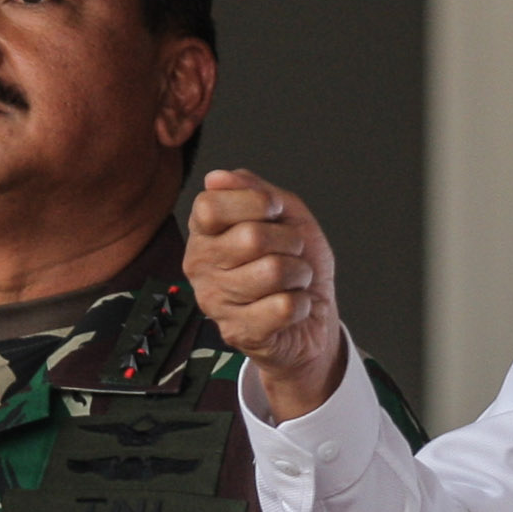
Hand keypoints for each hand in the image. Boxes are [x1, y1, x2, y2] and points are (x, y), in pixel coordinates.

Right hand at [187, 169, 346, 421]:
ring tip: (293, 281)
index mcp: (204, 233)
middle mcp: (200, 267)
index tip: (274, 212)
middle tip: (292, 252)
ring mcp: (215, 303)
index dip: (255, 203)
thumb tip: (216, 178)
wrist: (312, 316)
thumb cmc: (293, 263)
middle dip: (289, 241)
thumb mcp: (283, 215)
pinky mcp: (238, 333)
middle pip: (250, 237)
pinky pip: (283, 307)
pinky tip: (292, 307)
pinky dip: (301, 303)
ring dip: (299, 273)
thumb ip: (254, 191)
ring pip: (272, 272)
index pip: (211, 206)